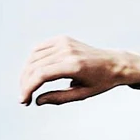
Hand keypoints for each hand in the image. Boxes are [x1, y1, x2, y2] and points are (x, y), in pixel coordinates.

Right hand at [18, 37, 139, 106]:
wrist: (114, 63)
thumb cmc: (101, 82)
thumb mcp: (82, 94)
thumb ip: (59, 98)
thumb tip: (38, 101)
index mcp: (73, 66)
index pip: (41, 75)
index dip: (28, 88)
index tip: (24, 101)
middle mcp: (67, 51)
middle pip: (35, 66)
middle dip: (25, 83)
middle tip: (24, 98)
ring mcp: (64, 42)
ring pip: (34, 57)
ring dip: (26, 73)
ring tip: (27, 88)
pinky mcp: (62, 39)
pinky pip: (40, 48)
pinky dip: (32, 61)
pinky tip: (32, 74)